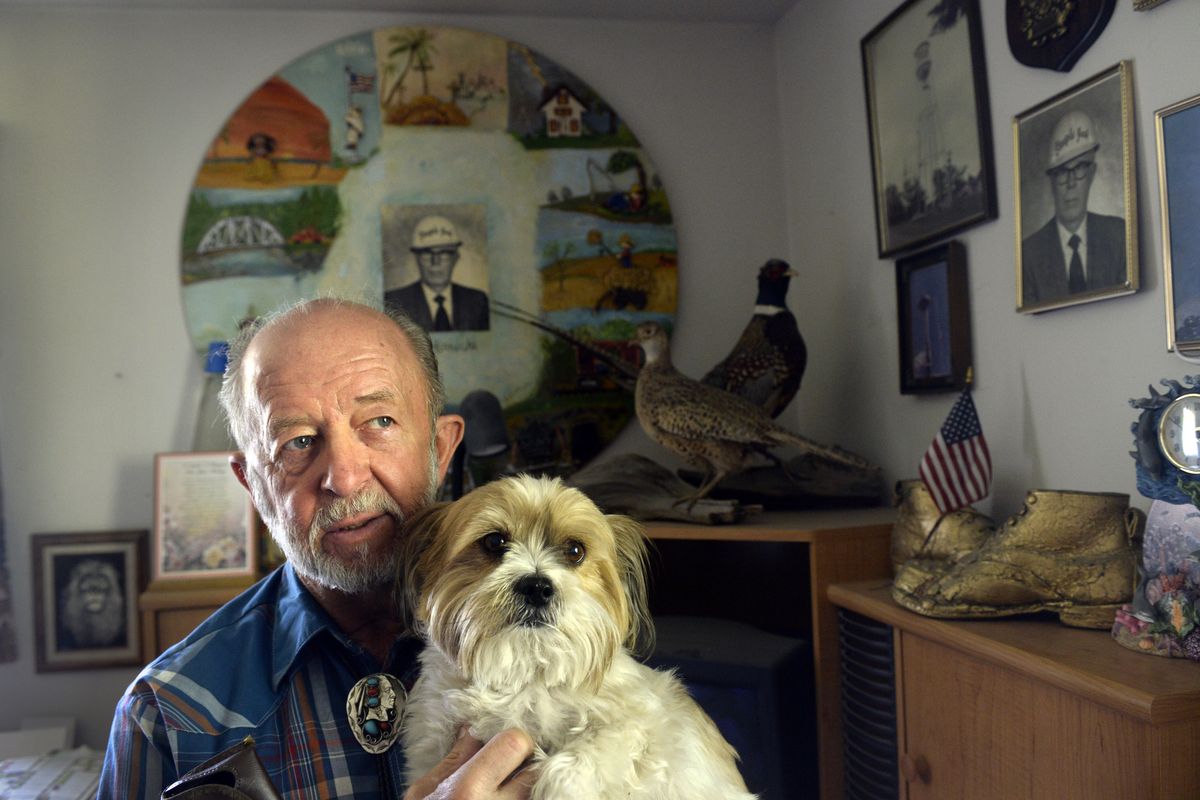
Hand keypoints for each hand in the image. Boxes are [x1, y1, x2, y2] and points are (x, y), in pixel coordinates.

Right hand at [404, 728, 534, 799]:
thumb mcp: (424, 794)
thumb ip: (453, 761)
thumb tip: (473, 731)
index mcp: (470, 790)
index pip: (516, 743)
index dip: (511, 742)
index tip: (502, 750)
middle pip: (536, 771)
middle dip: (525, 768)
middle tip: (508, 774)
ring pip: (538, 795)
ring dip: (526, 792)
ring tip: (505, 793)